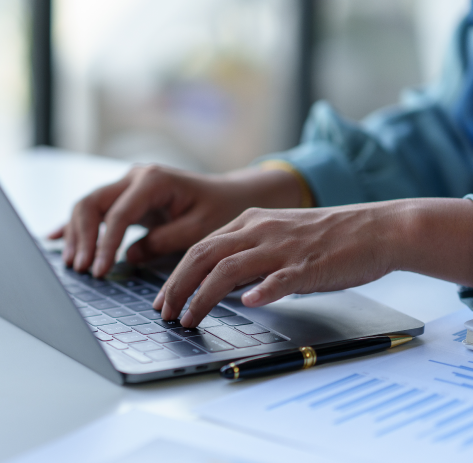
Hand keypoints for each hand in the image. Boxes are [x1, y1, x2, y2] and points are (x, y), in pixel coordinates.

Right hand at [49, 164, 302, 276]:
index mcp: (153, 180)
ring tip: (73, 264)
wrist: (232, 196)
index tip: (99, 270)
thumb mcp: (199, 229)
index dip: (104, 244)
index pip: (117, 214)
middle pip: (92, 203)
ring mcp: (127, 185)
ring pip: (88, 205)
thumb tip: (129, 256)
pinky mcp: (125, 198)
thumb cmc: (220, 210)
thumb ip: (164, 241)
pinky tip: (54, 237)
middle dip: (82, 237)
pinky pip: (95, 210)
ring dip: (76, 234)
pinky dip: (75, 225)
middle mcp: (135, 177)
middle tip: (81, 268)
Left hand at [153, 198, 472, 327]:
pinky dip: (262, 290)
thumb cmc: (328, 238)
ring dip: (203, 296)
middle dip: (177, 286)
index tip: (163, 299)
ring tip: (189, 320)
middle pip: (203, 256)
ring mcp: (283, 246)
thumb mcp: (279, 235)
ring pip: (229, 268)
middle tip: (164, 313)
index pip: (200, 247)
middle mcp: (260, 230)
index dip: (176, 275)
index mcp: (250, 221)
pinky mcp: (308, 264)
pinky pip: (280, 277)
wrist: (377, 228)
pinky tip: (248, 304)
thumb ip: (250, 254)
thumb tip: (226, 285)